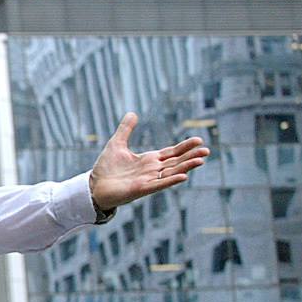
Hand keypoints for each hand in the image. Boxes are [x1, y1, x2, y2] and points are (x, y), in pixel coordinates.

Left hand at [89, 112, 209, 210]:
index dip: (185, 147)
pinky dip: (171, 180)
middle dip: (191, 156)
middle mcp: (152, 170)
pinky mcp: (142, 189)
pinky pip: (159, 184)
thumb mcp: (117, 143)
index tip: (199, 140)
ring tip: (201, 160)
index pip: (171, 153)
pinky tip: (184, 176)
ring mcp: (148, 180)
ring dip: (186, 167)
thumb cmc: (106, 168)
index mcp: (149, 160)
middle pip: (176, 162)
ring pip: (172, 172)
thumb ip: (126, 129)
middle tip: (207, 151)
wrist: (94, 186)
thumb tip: (132, 113)